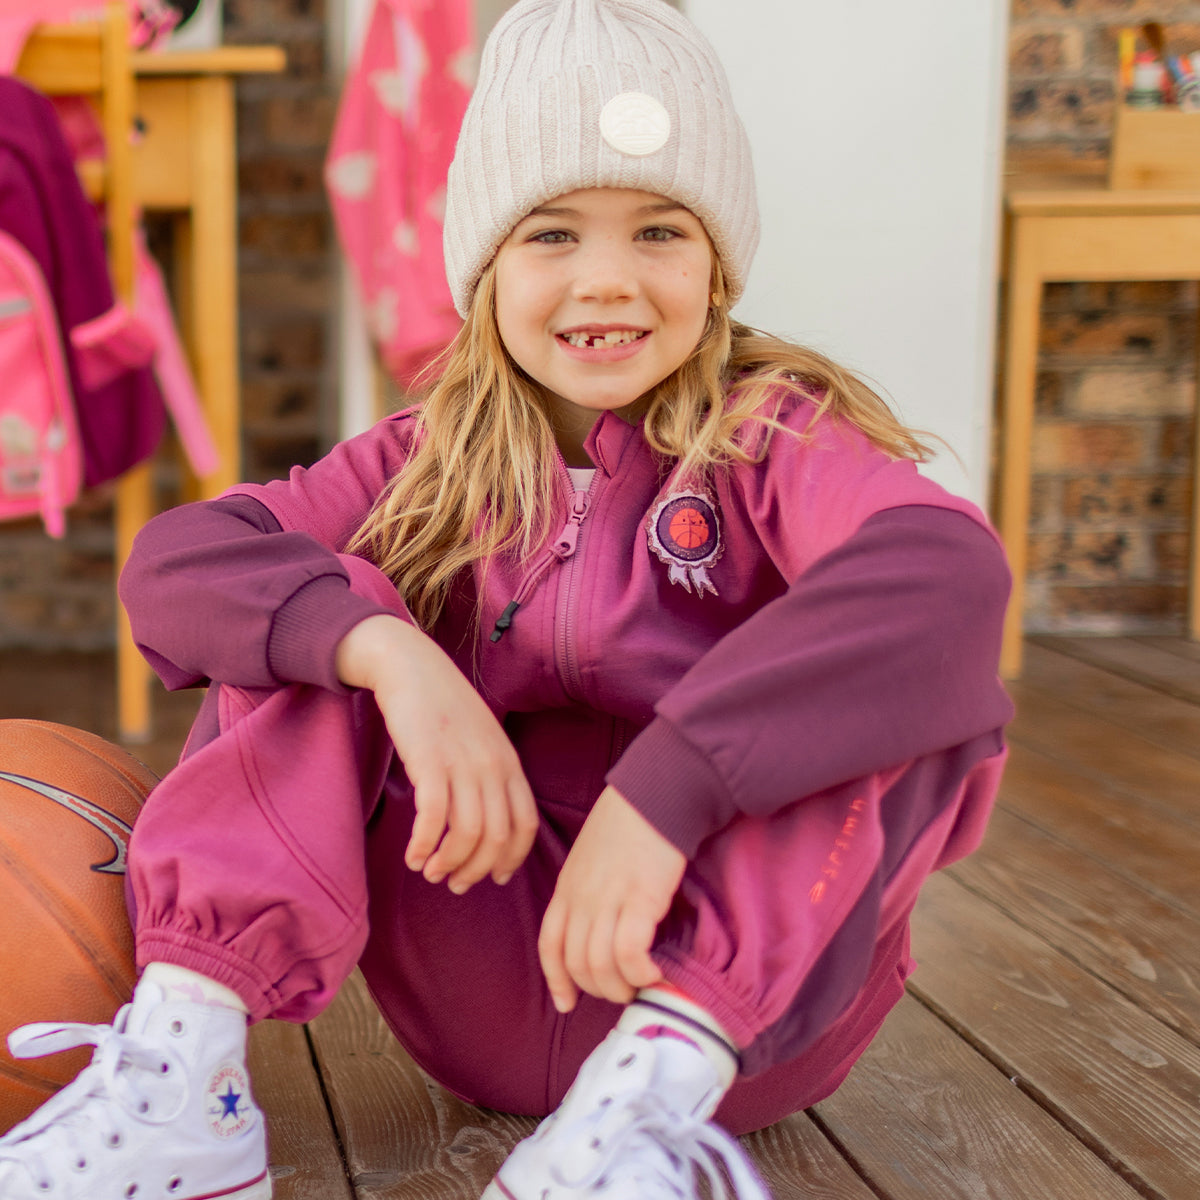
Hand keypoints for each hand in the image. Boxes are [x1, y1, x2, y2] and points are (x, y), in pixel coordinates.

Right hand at [335, 615, 537, 892]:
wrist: (412, 667)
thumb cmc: (444, 707)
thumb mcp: (482, 740)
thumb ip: (490, 775)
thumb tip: (487, 823)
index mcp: (510, 763)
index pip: (525, 825)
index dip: (511, 859)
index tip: (493, 878)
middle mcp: (492, 766)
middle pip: (497, 838)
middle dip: (475, 871)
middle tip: (453, 884)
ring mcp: (463, 763)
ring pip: (468, 834)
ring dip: (448, 863)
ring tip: (429, 872)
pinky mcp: (429, 762)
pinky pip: (434, 818)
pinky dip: (424, 845)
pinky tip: (412, 856)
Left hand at [538, 786, 685, 1012]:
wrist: (657, 794)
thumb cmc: (630, 821)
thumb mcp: (590, 856)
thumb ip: (587, 889)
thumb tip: (599, 923)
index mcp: (567, 887)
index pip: (550, 945)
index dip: (556, 980)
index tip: (566, 1002)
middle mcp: (581, 898)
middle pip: (576, 963)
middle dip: (597, 989)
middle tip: (622, 990)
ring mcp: (608, 899)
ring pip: (600, 965)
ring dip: (620, 986)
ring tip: (641, 985)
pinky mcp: (640, 899)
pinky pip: (629, 953)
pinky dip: (640, 972)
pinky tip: (656, 972)